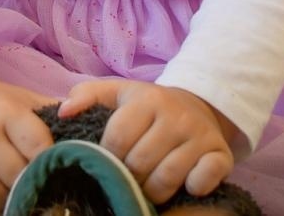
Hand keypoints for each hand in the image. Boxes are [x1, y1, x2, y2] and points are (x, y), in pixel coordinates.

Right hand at [0, 53, 56, 210]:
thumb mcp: (26, 100)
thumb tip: (92, 127)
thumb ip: (56, 113)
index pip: (37, 145)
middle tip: (31, 186)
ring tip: (6, 193)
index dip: (49, 162)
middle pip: (14, 175)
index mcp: (7, 111)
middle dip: (27, 186)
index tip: (53, 169)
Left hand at [60, 79, 235, 204]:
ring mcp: (200, 135)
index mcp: (148, 99)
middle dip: (128, 177)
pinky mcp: (220, 154)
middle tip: (127, 177)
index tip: (107, 161)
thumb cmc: (148, 106)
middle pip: (140, 163)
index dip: (107, 157)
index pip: (118, 138)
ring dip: (154, 191)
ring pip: (167, 177)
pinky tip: (185, 184)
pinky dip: (193, 186)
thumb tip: (63, 111)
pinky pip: (204, 178)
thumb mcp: (118, 93)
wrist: (198, 106)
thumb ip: (87, 96)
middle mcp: (176, 115)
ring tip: (148, 186)